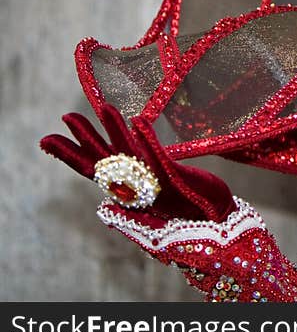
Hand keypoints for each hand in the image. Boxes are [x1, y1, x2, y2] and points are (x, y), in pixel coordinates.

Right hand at [40, 104, 234, 221]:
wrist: (215, 225)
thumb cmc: (186, 212)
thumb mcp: (157, 203)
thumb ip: (132, 200)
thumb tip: (104, 207)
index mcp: (129, 191)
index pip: (94, 170)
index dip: (70, 155)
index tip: (46, 140)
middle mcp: (137, 187)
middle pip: (104, 160)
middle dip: (85, 138)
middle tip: (65, 116)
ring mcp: (154, 183)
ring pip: (130, 153)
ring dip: (116, 129)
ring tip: (105, 107)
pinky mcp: (174, 179)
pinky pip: (158, 156)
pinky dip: (147, 139)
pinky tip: (138, 120)